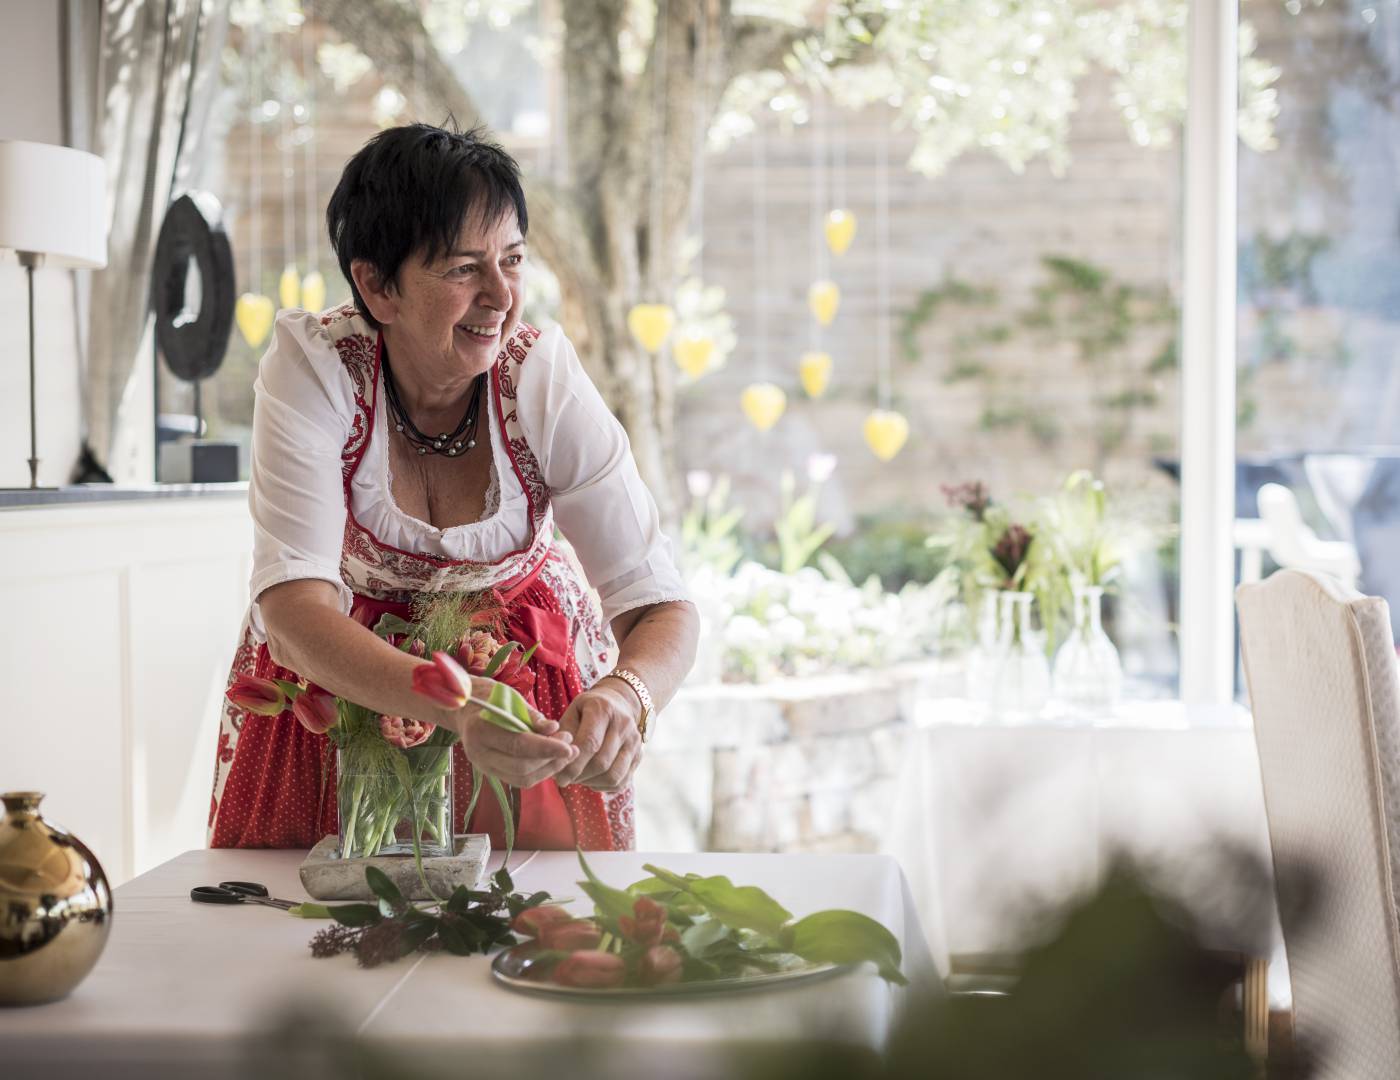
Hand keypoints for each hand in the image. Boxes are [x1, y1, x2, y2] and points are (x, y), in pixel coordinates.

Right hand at [452, 692, 576, 788]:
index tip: (569, 745)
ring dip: (549, 769)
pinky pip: (519, 779)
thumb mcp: (511, 699)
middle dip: (551, 759)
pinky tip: (553, 760)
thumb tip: (554, 728)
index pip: (518, 745)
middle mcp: (478, 753)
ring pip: (522, 778)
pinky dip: (539, 772)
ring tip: (567, 754)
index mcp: (480, 730)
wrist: (465, 709)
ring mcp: (483, 766)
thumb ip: (532, 717)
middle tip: (571, 745)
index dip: (547, 748)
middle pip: (521, 767)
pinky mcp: (491, 773)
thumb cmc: (490, 698)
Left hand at [552, 681, 642, 791]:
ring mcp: (635, 741)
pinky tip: (592, 779)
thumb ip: (562, 732)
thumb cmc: (587, 710)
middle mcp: (624, 724)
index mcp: (603, 709)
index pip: (590, 743)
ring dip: (591, 783)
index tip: (558, 777)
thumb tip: (554, 757)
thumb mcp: (572, 711)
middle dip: (580, 776)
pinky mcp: (639, 755)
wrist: (618, 703)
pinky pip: (621, 781)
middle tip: (565, 779)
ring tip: (578, 778)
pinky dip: (604, 786)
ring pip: (614, 775)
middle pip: (602, 762)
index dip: (573, 764)